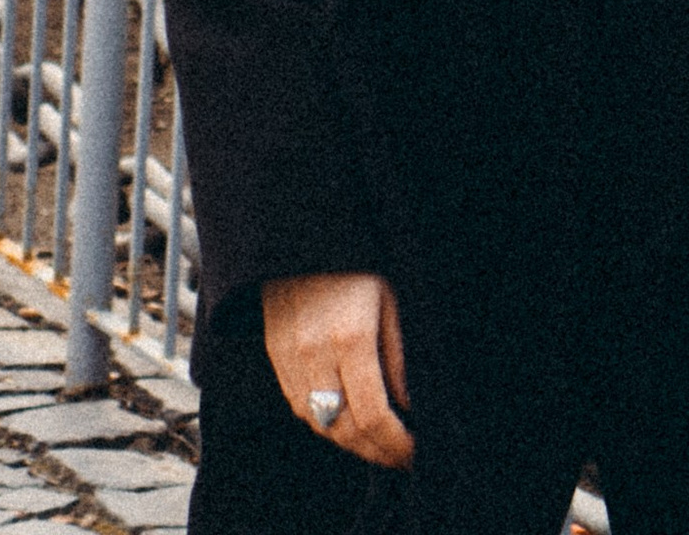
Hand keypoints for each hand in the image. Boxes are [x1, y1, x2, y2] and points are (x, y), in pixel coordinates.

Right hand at [262, 271, 415, 466]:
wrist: (303, 232)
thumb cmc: (357, 259)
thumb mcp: (392, 297)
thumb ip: (398, 355)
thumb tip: (408, 404)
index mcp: (351, 338)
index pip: (374, 416)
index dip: (395, 444)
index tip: (414, 453)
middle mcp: (315, 353)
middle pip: (344, 430)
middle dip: (376, 452)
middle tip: (400, 456)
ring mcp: (289, 357)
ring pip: (318, 424)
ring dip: (350, 443)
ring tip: (378, 444)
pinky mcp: (274, 355)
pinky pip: (299, 406)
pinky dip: (324, 423)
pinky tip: (346, 421)